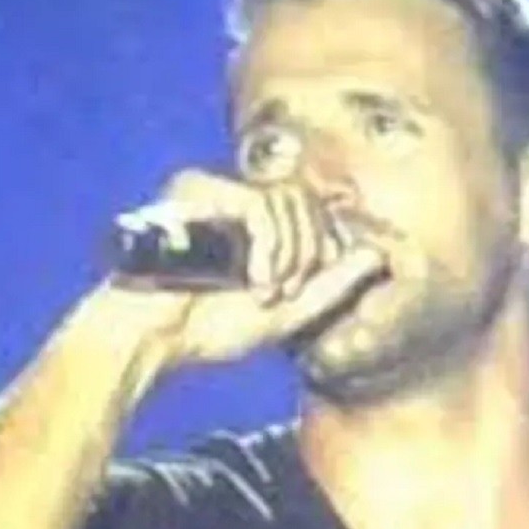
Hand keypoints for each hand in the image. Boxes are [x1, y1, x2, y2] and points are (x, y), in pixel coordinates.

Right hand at [70, 168, 386, 373]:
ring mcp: (215, 188)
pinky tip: (254, 280)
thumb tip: (377, 255)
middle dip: (311, 250)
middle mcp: (234, 197)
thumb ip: (332, 286)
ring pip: (289, 198)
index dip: (326, 243)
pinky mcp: (197, 188)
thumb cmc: (209, 330)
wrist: (151, 340)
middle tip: (288, 291)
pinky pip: (260, 203)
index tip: (309, 284)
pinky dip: (269, 246)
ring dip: (290, 253)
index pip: (313, 208)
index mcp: (253, 222)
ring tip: (267, 291)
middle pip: (308, 198)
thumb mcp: (288, 312)